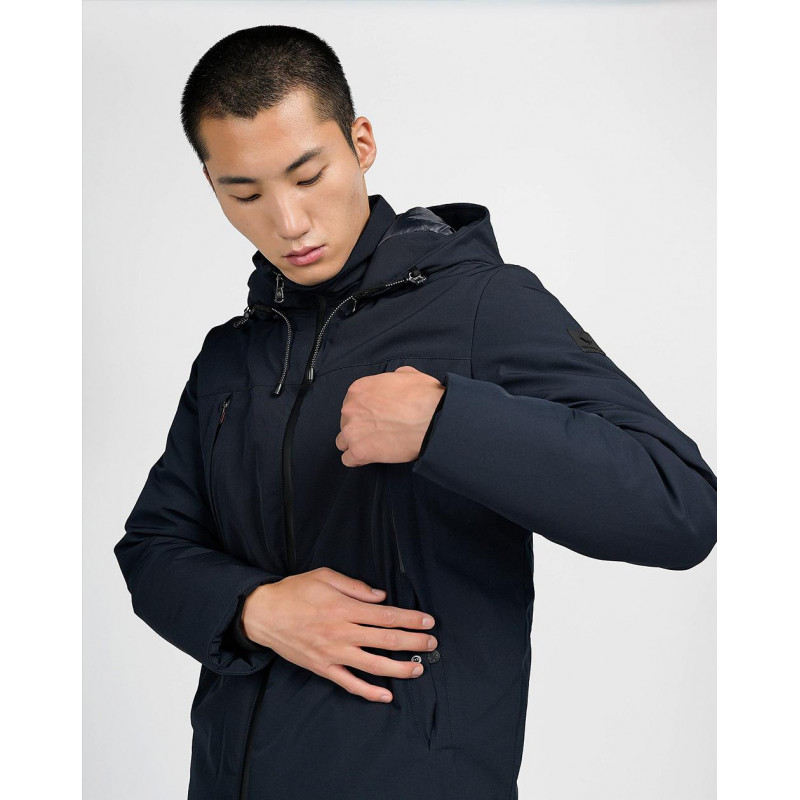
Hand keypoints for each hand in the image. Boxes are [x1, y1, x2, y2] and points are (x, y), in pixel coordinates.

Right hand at [241, 567, 437, 702]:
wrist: (263, 614)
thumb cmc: (294, 591)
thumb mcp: (324, 576)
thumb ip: (355, 586)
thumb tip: (380, 597)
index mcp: (344, 608)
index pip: (386, 616)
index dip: (410, 619)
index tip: (427, 621)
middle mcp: (342, 632)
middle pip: (386, 640)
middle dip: (413, 642)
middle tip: (432, 643)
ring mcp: (333, 653)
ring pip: (373, 665)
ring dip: (399, 668)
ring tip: (418, 668)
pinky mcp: (323, 668)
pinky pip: (349, 683)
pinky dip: (368, 691)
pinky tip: (386, 695)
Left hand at [335, 365, 444, 466]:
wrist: (433, 419)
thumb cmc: (424, 397)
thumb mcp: (409, 375)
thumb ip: (393, 377)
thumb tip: (395, 381)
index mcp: (359, 389)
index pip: (352, 403)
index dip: (364, 412)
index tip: (376, 417)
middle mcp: (350, 408)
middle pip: (346, 422)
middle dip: (360, 427)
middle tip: (379, 431)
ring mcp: (352, 431)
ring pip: (343, 441)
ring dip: (356, 443)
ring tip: (374, 446)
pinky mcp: (360, 451)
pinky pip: (348, 460)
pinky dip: (358, 460)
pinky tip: (371, 457)